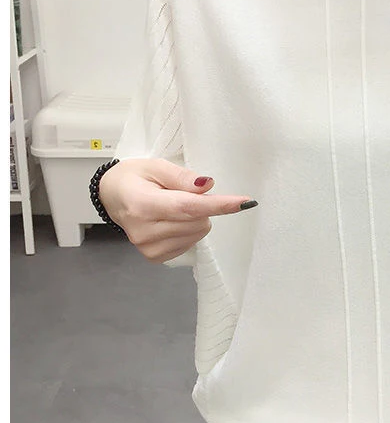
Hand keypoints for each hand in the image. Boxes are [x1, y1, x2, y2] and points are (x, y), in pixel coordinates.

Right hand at [98, 157, 256, 263]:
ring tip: (173, 206)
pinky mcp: (154, 256)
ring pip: (197, 233)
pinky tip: (171, 221)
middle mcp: (143, 230)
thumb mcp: (156, 166)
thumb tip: (208, 185)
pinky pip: (189, 244)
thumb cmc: (135, 177)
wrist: (113, 195)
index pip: (187, 207)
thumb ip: (182, 176)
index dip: (218, 205)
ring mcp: (147, 247)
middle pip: (197, 221)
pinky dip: (188, 230)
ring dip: (195, 218)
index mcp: (141, 204)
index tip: (244, 202)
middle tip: (185, 193)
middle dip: (202, 206)